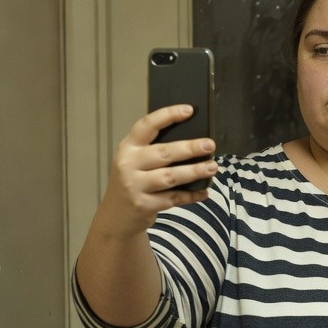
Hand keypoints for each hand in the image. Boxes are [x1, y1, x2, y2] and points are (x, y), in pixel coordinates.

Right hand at [98, 105, 217, 235]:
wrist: (115, 217)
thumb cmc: (132, 183)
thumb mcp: (134, 162)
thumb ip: (154, 151)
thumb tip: (193, 141)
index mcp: (128, 147)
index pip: (147, 126)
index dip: (168, 115)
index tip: (188, 110)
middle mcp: (129, 164)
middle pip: (164, 153)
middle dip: (189, 148)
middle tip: (210, 145)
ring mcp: (135, 186)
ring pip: (170, 176)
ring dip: (194, 171)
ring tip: (212, 167)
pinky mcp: (144, 205)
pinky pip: (173, 198)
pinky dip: (191, 195)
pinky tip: (204, 192)